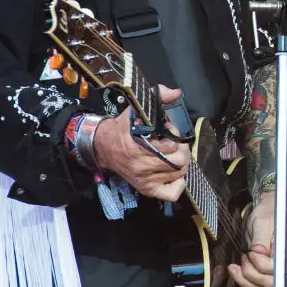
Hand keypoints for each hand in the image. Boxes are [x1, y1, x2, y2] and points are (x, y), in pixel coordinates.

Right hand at [91, 87, 190, 201]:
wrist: (103, 147)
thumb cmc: (123, 128)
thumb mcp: (137, 109)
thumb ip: (157, 97)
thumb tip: (176, 93)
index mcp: (139, 144)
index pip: (170, 145)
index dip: (175, 134)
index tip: (169, 129)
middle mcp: (142, 164)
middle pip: (179, 161)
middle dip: (182, 149)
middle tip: (177, 143)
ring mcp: (144, 179)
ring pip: (178, 174)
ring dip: (182, 163)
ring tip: (175, 154)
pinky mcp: (146, 189)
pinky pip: (171, 193)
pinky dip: (178, 184)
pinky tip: (174, 174)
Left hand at [226, 192, 286, 286]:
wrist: (267, 212)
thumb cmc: (268, 215)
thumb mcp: (264, 222)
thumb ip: (261, 240)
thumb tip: (258, 253)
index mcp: (286, 254)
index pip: (273, 270)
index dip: (259, 264)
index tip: (250, 252)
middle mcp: (280, 268)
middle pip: (266, 284)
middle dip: (248, 275)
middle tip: (240, 259)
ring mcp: (270, 273)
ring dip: (241, 285)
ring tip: (231, 270)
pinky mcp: (259, 274)